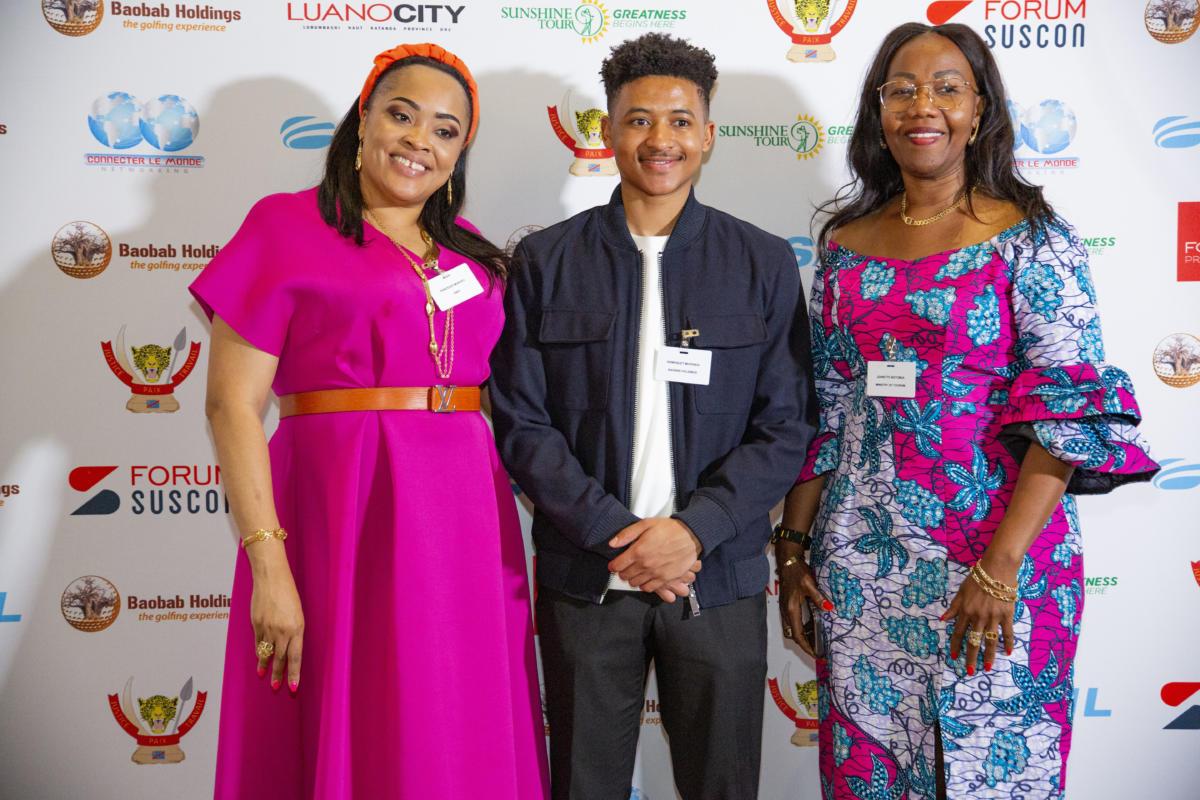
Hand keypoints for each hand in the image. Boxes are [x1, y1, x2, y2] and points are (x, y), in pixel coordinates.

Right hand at [248, 544, 304, 692]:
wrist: (271, 578)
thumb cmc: (289, 594)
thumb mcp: (298, 613)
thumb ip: (294, 631)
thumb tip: (289, 648)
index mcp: (297, 628)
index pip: (296, 657)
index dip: (294, 673)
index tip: (292, 687)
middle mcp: (282, 631)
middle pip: (281, 658)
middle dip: (279, 674)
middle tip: (277, 687)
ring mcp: (267, 628)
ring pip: (267, 652)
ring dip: (266, 665)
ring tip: (264, 676)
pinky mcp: (256, 624)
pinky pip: (257, 642)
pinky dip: (258, 652)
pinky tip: (258, 658)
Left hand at [608, 518, 701, 595]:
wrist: (691, 536)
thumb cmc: (670, 529)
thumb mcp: (646, 524)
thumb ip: (627, 534)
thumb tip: (613, 543)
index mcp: (638, 551)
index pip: (618, 565)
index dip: (613, 566)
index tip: (614, 565)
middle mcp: (646, 564)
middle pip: (625, 575)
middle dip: (622, 572)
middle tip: (625, 568)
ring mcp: (656, 573)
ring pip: (635, 583)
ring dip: (632, 579)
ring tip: (635, 573)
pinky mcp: (665, 579)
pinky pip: (649, 588)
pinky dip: (644, 585)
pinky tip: (645, 579)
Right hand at [776, 542, 831, 657]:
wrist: (787, 560)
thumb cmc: (797, 571)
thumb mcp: (809, 584)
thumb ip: (818, 597)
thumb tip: (829, 608)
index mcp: (791, 609)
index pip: (797, 635)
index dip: (806, 647)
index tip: (816, 654)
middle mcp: (786, 611)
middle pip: (792, 635)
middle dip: (803, 644)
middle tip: (817, 649)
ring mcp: (785, 608)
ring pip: (791, 629)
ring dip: (802, 637)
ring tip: (815, 640)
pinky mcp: (786, 604)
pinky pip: (792, 622)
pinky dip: (800, 628)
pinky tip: (811, 625)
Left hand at [943, 552, 1017, 675]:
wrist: (997, 569)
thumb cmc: (977, 578)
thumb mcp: (961, 591)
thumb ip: (953, 607)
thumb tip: (942, 619)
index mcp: (965, 611)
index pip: (958, 632)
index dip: (956, 646)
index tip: (954, 657)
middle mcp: (978, 616)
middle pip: (974, 640)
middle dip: (971, 657)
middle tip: (969, 671)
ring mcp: (993, 617)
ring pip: (990, 640)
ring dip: (988, 656)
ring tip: (987, 668)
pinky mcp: (1007, 615)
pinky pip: (1008, 632)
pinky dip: (1008, 643)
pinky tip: (1008, 653)